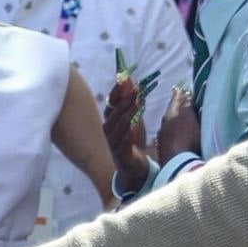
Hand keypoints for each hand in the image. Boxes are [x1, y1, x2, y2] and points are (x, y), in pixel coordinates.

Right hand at [103, 77, 148, 194]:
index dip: (117, 91)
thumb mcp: (135, 118)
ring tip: (139, 105)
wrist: (134, 166)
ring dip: (129, 114)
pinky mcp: (120, 154)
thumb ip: (133, 102)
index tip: (125, 80)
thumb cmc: (132, 140)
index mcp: (110, 119)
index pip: (111, 102)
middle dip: (126, 100)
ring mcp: (113, 143)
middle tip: (136, 90)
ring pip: (120, 126)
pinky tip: (134, 129)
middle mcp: (108, 130)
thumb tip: (133, 81)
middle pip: (115, 112)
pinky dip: (128, 135)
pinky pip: (123, 143)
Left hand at [156, 85, 200, 165]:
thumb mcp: (188, 117)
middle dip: (176, 108)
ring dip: (173, 121)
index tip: (179, 88)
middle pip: (171, 113)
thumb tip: (185, 95)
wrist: (177, 164)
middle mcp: (164, 126)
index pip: (175, 101)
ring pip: (168, 125)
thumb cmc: (186, 138)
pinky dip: (172, 132)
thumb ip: (187, 106)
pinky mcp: (165, 151)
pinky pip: (168, 137)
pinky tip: (174, 135)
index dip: (179, 95)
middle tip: (179, 102)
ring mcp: (163, 139)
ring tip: (178, 118)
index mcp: (170, 116)